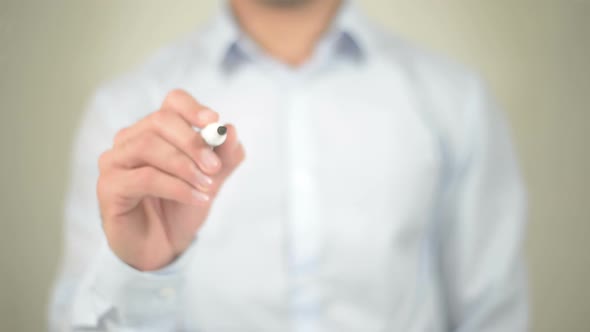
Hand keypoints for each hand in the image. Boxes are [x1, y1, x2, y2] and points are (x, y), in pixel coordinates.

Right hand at [97, 90, 244, 270]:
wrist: (163, 246)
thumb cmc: (182, 206)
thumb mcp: (211, 180)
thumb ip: (224, 157)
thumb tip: (231, 130)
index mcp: (157, 130)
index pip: (172, 102)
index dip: (193, 108)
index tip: (213, 122)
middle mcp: (131, 139)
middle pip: (160, 120)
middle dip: (193, 142)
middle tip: (215, 167)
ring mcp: (115, 160)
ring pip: (149, 146)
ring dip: (185, 166)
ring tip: (208, 187)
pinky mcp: (108, 186)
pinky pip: (144, 177)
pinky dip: (176, 187)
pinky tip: (197, 198)